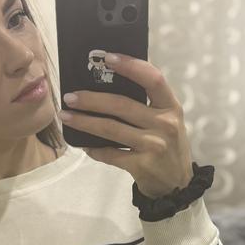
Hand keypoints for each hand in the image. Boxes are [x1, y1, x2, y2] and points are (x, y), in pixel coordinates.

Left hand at [58, 53, 192, 197]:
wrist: (177, 186)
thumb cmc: (168, 147)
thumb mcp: (167, 122)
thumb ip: (147, 105)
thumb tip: (106, 86)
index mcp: (171, 107)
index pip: (153, 79)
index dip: (130, 66)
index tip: (108, 57)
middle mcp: (165, 124)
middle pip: (122, 105)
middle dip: (91, 99)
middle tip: (70, 96)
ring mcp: (154, 146)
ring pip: (111, 129)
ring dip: (84, 122)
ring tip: (66, 116)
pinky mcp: (142, 166)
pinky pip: (110, 154)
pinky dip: (94, 149)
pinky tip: (84, 145)